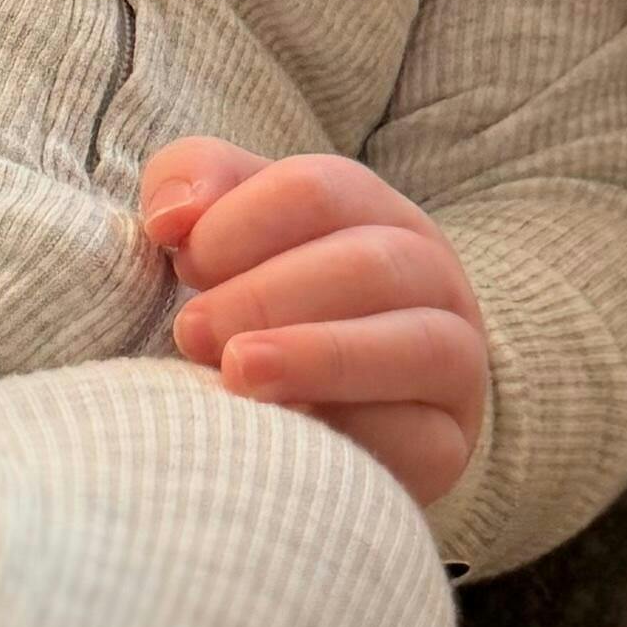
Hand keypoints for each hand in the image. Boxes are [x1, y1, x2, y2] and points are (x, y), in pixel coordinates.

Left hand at [140, 137, 488, 512]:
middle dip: (268, 296)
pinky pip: (422, 438)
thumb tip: (172, 216)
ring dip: (319, 358)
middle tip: (191, 332)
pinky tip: (288, 435)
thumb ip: (190, 182)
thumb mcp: (226, 228)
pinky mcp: (448, 444)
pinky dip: (354, 435)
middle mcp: (430, 277)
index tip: (182, 265)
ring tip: (238, 373)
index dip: (239, 223)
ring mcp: (454, 361)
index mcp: (375, 213)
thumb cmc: (261, 308)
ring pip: (418, 346)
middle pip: (370, 264)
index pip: (318, 191)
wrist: (323, 418)